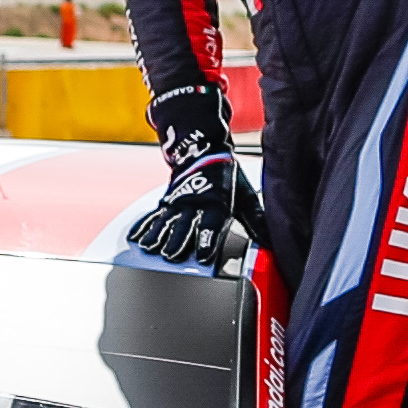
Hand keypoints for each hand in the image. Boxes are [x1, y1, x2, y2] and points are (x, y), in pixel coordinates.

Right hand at [126, 146, 263, 269]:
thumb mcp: (245, 196)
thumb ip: (256, 219)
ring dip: (157, 235)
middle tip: (170, 255)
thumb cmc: (226, 179)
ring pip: (166, 221)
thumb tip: (271, 241)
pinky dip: (144, 227)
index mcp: (216, 202)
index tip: (204, 255)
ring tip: (149, 248)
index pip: (212, 224)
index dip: (208, 239)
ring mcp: (177, 202)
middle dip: (177, 241)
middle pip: (184, 225)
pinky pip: (153, 216)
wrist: (202, 152)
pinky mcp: (166, 203)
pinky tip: (136, 239)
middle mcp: (194, 203)